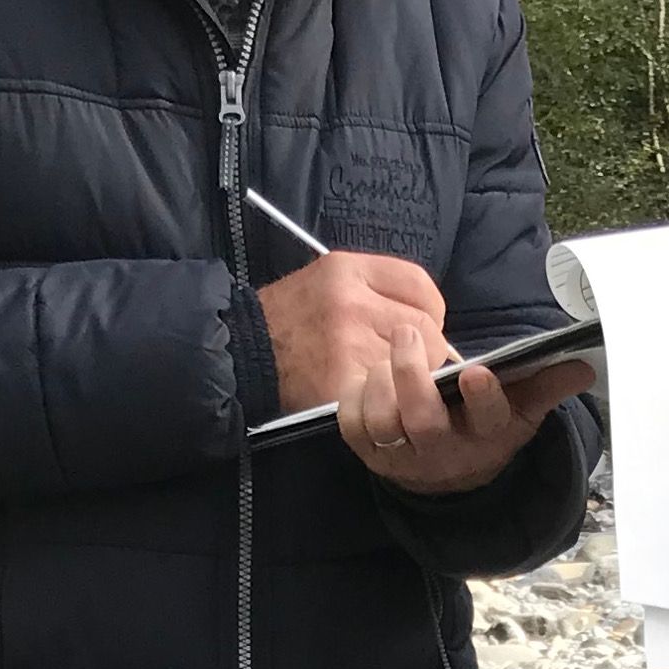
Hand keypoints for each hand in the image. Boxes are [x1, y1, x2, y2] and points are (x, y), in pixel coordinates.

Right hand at [260, 249, 451, 415]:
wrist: (240, 352)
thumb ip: (376, 290)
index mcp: (348, 269)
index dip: (429, 310)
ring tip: (383, 378)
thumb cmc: (288, 320)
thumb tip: (429, 319)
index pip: (419, 285)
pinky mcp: (345, 382)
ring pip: (416, 364)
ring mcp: (349, 343)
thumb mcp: (328, 280)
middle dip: (424, 348)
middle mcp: (351, 302)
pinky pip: (391, 392)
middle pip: (425, 327)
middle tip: (401, 360)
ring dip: (408, 377)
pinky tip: (373, 396)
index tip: (419, 325)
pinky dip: (390, 399)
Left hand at [341, 342, 596, 498]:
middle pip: (422, 420)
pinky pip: (352, 425)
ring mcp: (403, 457)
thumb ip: (548, 385)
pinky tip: (366, 375)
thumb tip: (584, 367)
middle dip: (412, 374)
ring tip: (389, 354)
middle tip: (410, 333)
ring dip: (381, 382)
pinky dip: (353, 396)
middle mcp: (443, 452)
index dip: (482, 397)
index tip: (476, 372)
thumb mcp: (522, 411)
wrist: (449, 475)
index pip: (488, 419)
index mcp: (487, 436)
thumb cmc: (485, 428)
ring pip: (383, 422)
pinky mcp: (370, 453)